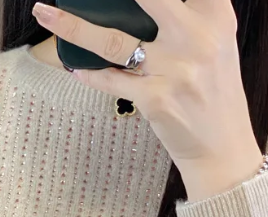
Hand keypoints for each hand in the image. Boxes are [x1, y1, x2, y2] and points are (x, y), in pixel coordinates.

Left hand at [30, 0, 265, 200]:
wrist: (222, 151)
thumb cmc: (215, 96)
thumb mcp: (217, 46)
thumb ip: (193, 15)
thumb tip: (145, 4)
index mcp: (216, 19)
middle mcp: (197, 39)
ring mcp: (174, 70)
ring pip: (112, 40)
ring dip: (72, 26)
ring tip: (45, 13)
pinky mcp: (155, 99)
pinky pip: (111, 80)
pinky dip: (90, 74)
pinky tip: (74, 67)